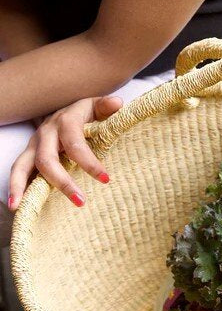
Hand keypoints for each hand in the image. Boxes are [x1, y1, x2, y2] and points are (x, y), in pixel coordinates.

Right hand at [8, 96, 122, 209]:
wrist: (67, 110)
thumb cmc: (86, 113)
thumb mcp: (96, 107)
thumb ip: (106, 107)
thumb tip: (118, 103)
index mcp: (65, 122)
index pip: (75, 144)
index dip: (89, 162)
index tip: (106, 179)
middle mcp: (46, 134)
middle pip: (47, 160)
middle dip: (62, 182)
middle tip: (80, 202)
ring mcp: (34, 145)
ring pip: (22, 165)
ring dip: (21, 186)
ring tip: (18, 207)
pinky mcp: (29, 155)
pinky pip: (19, 171)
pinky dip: (15, 187)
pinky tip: (16, 205)